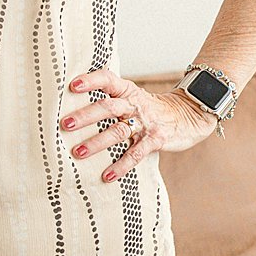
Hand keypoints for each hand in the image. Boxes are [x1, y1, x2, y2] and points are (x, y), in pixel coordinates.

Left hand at [59, 64, 216, 183]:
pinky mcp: (156, 140)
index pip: (107, 80)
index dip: (91, 81)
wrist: (189, 115)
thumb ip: (111, 99)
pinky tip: (107, 175)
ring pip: (118, 131)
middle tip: (66, 124)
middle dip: (86, 116)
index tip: (72, 86)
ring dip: (97, 143)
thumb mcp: (133, 97)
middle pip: (108, 107)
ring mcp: (146, 122)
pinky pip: (136, 153)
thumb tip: (75, 107)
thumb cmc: (151, 109)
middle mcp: (134, 104)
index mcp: (127, 91)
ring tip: (78, 152)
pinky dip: (121, 165)